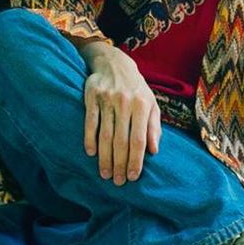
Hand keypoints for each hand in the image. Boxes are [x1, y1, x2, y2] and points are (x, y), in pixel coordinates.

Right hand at [80, 44, 159, 186]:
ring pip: (105, 134)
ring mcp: (107, 99)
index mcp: (142, 105)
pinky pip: (90, 121)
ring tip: (104, 174)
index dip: (135, 160)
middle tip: (117, 181)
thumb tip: (154, 151)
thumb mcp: (151, 104)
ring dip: (104, 157)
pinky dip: (90, 138)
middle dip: (119, 164)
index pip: (138, 139)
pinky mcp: (91, 96)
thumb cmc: (136, 88)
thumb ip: (153, 126)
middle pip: (121, 140)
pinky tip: (91, 153)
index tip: (133, 177)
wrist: (114, 62)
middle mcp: (125, 102)